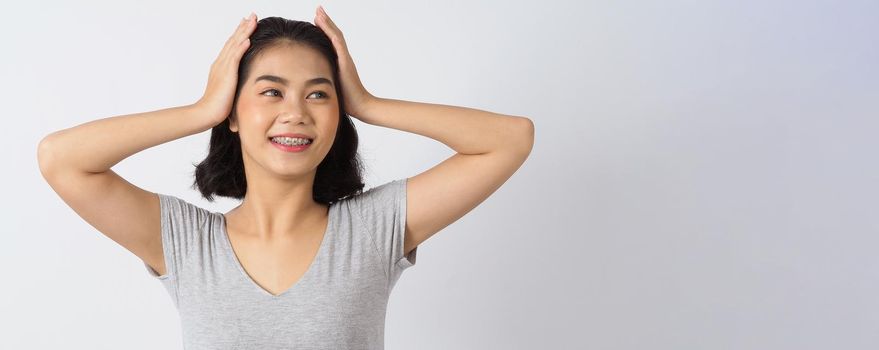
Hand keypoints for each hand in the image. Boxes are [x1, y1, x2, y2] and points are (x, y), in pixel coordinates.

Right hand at [195, 12, 257, 126]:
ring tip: (252, 21)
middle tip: (251, 15)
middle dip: (243, 27)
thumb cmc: (217, 105)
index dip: (240, 33)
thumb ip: (233, 81)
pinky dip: (240, 48)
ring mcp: (222, 68)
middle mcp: (221, 63)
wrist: (207, 113)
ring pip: (234, 45)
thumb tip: (240, 81)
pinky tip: (247, 39)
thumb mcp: (228, 89)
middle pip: (233, 40)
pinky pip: (234, 58)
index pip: (232, 45)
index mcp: (221, 66)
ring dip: (244, 32)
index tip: (247, 23)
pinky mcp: (226, 75)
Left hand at [314, 6, 375, 119]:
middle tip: (318, 10)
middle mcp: (343, 57)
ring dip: (328, 24)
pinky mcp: (346, 64)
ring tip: (319, 13)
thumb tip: (310, 78)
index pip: (330, 41)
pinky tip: (327, 28)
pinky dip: (333, 36)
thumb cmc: (346, 98)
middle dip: (325, 21)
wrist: (360, 105)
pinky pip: (339, 47)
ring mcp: (345, 59)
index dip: (324, 29)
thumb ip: (324, 76)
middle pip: (334, 34)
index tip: (315, 19)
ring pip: (336, 37)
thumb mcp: (331, 83)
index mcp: (339, 61)